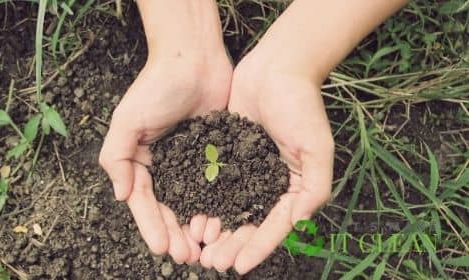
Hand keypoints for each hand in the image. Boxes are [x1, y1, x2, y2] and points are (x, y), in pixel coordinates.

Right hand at [99, 53, 231, 262]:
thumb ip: (116, 158)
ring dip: (196, 227)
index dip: (152, 226)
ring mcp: (192, 162)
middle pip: (170, 208)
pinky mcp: (216, 154)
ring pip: (193, 202)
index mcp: (142, 161)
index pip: (145, 201)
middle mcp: (166, 165)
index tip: (163, 249)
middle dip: (176, 234)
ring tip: (205, 248)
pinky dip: (218, 205)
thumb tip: (120, 196)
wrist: (193, 59)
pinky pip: (216, 185)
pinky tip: (224, 223)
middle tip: (188, 257)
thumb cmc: (157, 86)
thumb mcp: (127, 120)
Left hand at [200, 52, 333, 272]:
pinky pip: (214, 183)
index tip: (238, 266)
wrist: (277, 67)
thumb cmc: (302, 106)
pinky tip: (190, 216)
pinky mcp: (227, 154)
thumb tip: (299, 225)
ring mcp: (246, 169)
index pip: (274, 226)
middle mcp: (269, 182)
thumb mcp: (318, 149)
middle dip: (231, 244)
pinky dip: (204, 201)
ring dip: (215, 229)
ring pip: (228, 207)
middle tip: (211, 262)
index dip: (257, 248)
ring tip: (198, 246)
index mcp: (293, 186)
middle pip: (248, 222)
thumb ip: (314, 190)